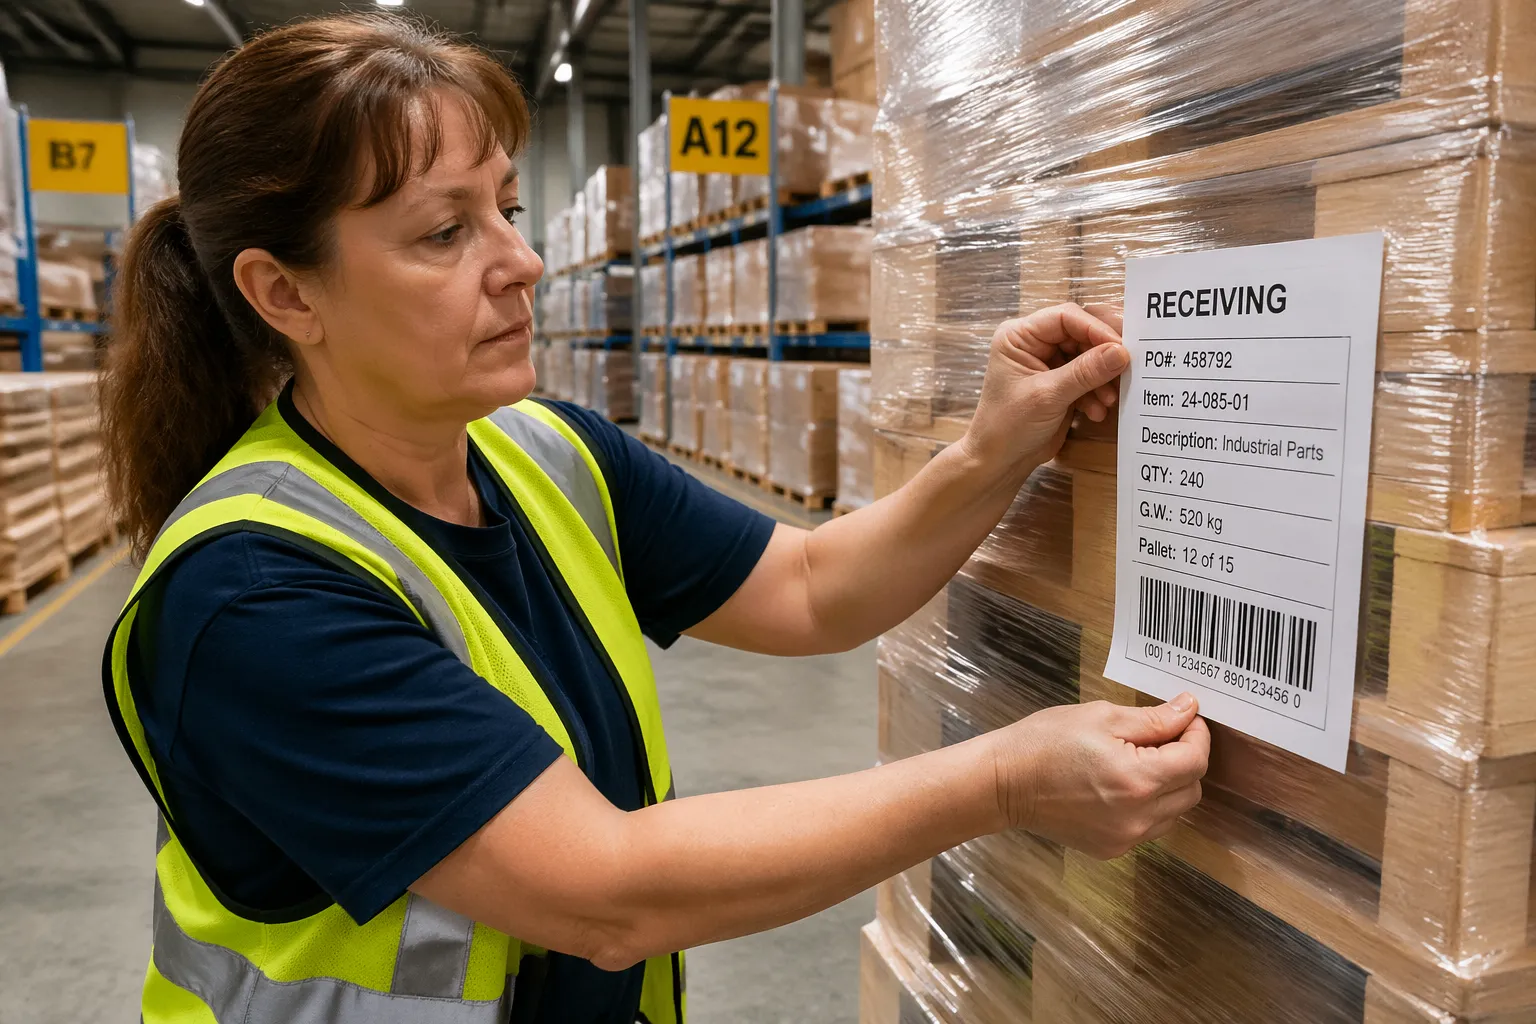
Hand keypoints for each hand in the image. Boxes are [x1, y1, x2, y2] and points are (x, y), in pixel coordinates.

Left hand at [961, 303, 1129, 478]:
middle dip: (1103, 354)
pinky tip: (1098, 411)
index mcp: (1019, 336)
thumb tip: (1121, 352)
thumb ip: (1085, 372)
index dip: (1096, 329)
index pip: (1065, 317)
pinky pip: (1087, 378)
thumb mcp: (1047, 396)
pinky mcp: (1060, 384)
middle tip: (1128, 366)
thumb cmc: (1009, 425)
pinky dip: (1096, 393)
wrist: (1000, 462)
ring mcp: (1048, 363)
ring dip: (1102, 378)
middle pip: (1080, 334)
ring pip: (1088, 356)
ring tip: (1109, 399)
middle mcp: (1034, 344)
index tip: (1122, 347)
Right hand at [988, 694, 1208, 858]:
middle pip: (1192, 789)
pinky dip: (1148, 806)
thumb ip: (1152, 719)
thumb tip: (1189, 709)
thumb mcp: (1100, 717)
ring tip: (1137, 762)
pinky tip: (1120, 786)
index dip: (1197, 735)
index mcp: (1138, 779)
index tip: (1186, 719)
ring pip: (1175, 811)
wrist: (1004, 783)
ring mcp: (1126, 837)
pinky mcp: (1112, 848)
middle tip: (1159, 738)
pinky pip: (1150, 827)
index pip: (1195, 760)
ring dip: (1169, 785)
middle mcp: (1138, 816)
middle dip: (1185, 760)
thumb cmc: (1045, 742)